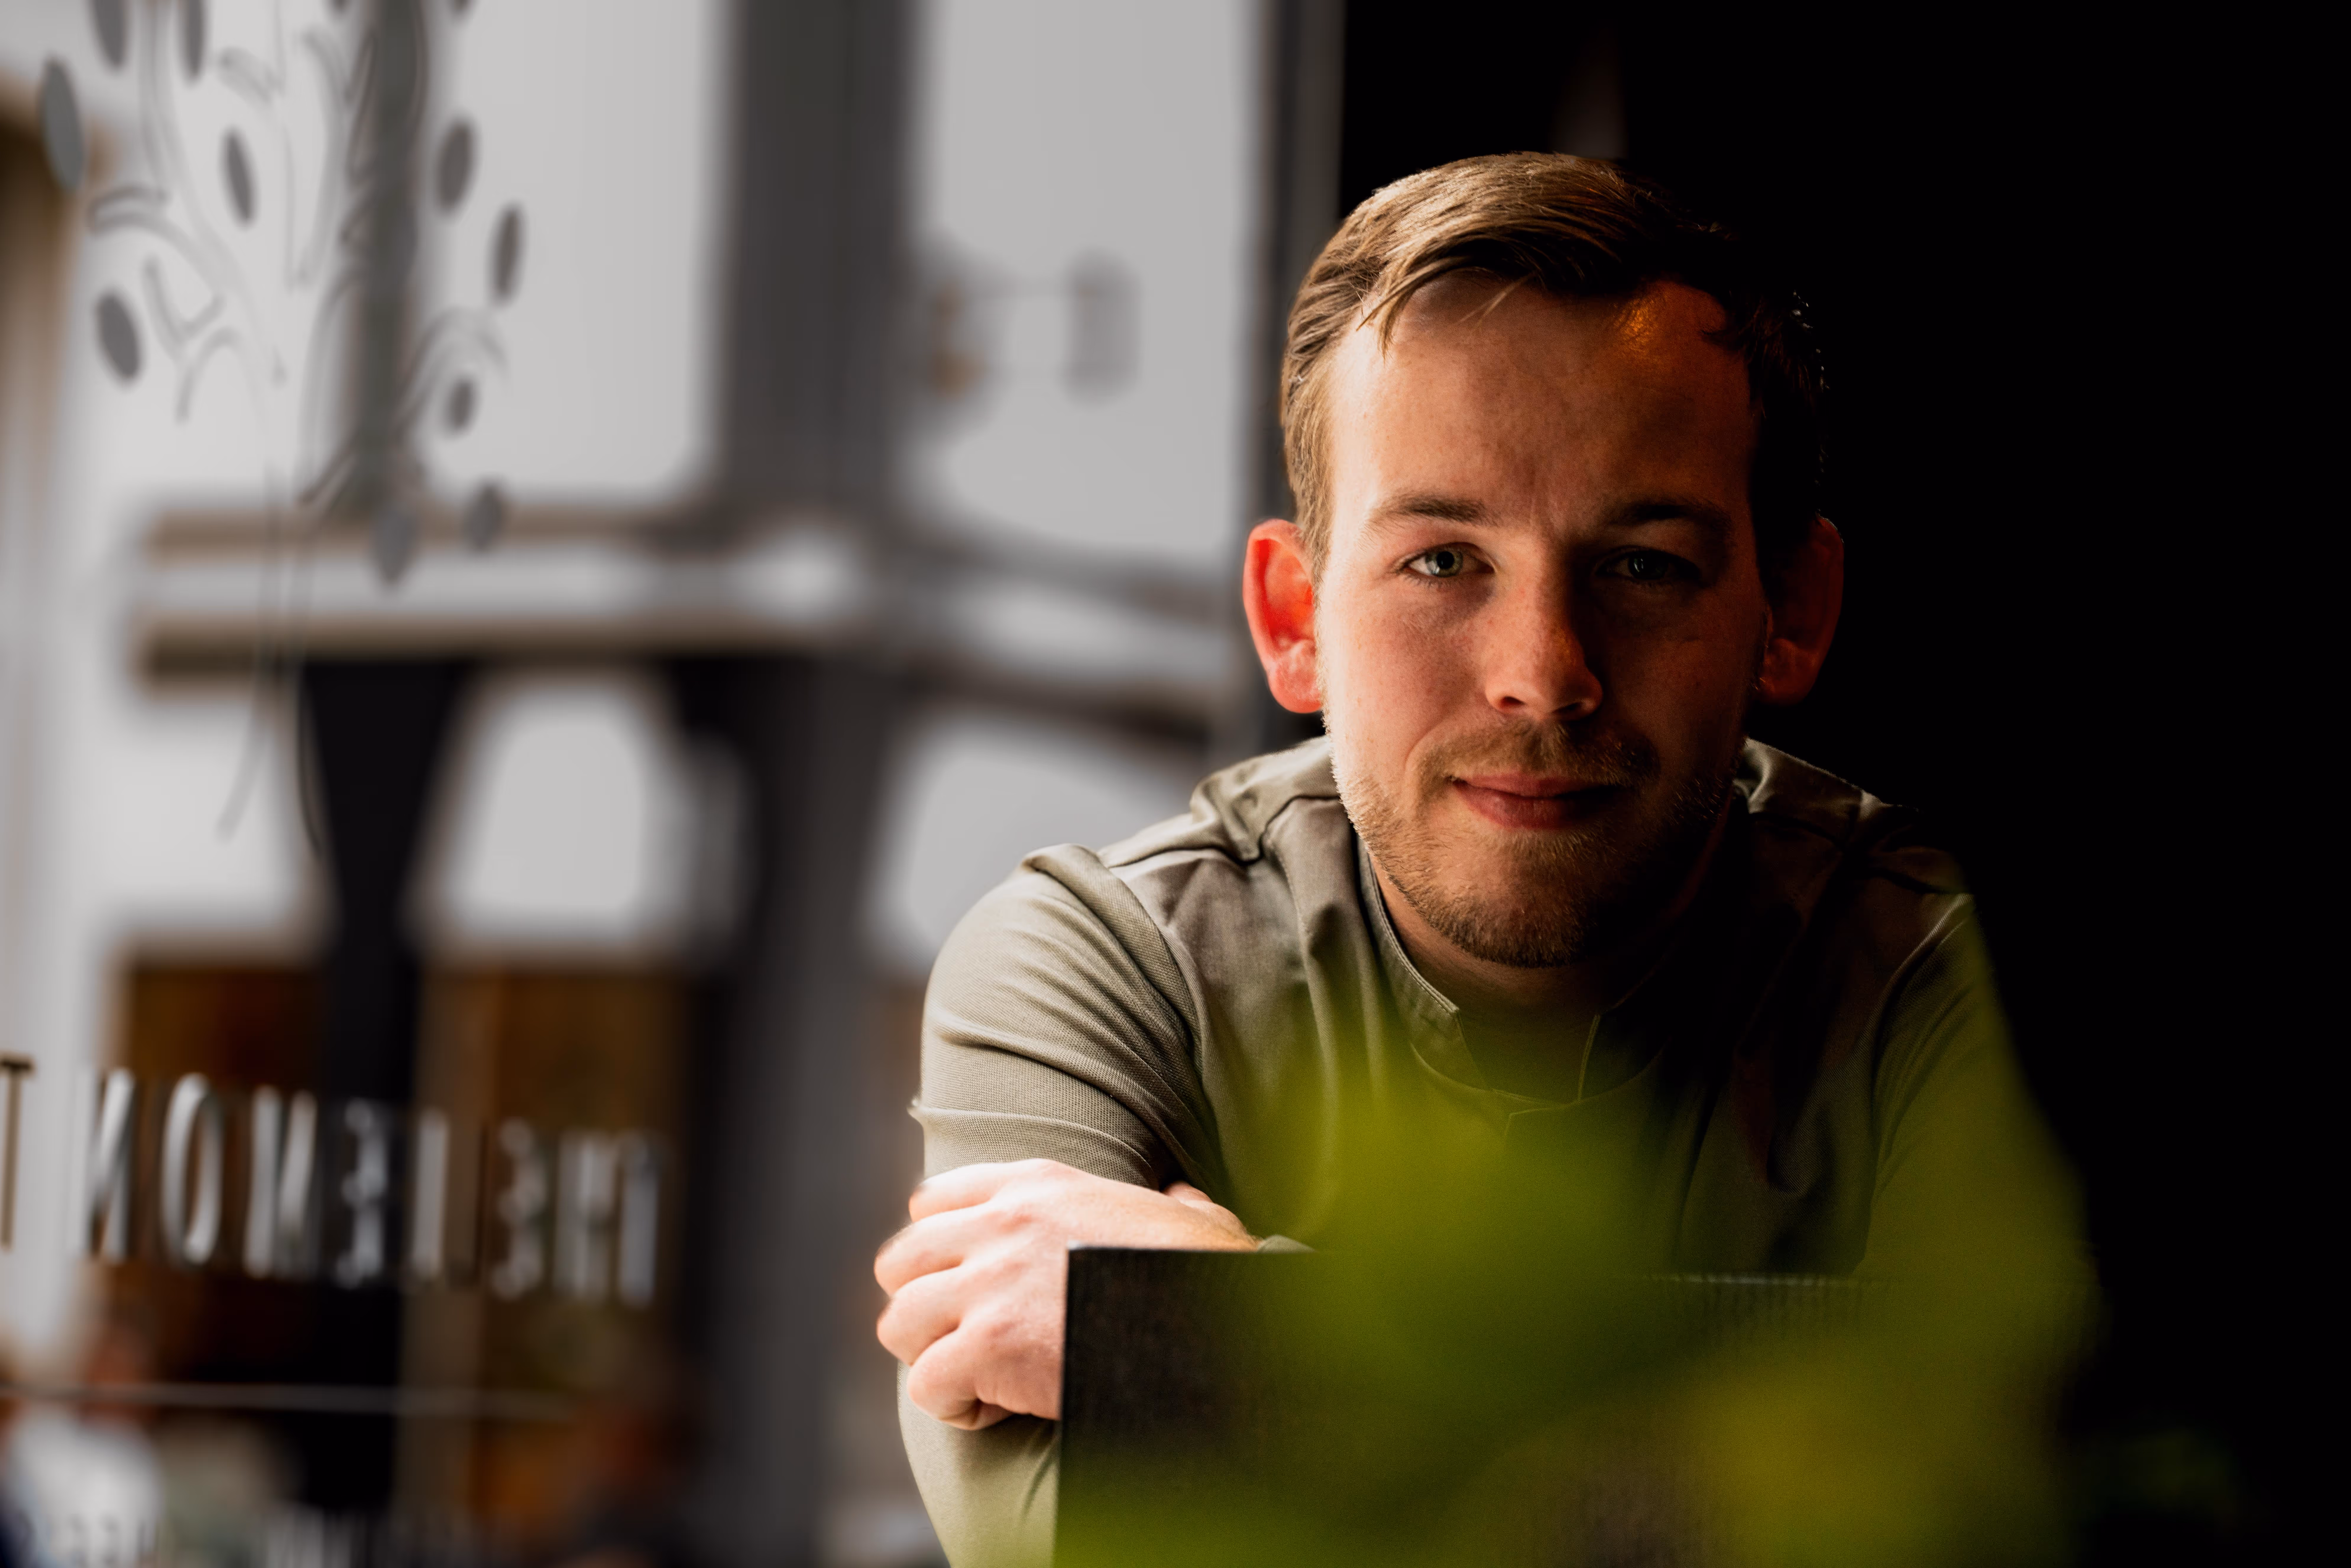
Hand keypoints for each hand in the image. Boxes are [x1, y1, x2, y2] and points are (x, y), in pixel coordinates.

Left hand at [874, 1158, 1256, 1428]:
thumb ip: (1174, 1203)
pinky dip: (951, 1406)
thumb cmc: (1210, 1277)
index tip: (961, 1284)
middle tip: (960, 1339)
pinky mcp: (989, 1345)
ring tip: (975, 1379)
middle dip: (920, 1305)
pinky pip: (925, 1383)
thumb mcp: (1192, 1219)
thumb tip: (1184, 1196)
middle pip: (899, 1260)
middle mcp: (1002, 1223)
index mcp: (1039, 1184)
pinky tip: (993, 1410)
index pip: (933, 1199)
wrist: (1216, 1325)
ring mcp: (990, 1282)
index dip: (937, 1250)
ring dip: (929, 1357)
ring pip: (898, 1322)